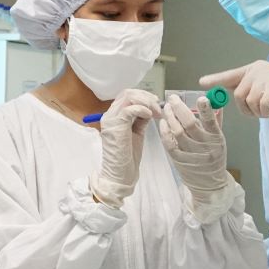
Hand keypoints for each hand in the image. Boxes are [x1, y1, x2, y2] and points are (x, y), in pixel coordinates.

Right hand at [89, 89, 162, 207]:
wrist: (120, 175)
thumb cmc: (128, 158)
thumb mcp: (137, 133)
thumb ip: (140, 120)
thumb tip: (150, 109)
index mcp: (114, 116)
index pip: (127, 96)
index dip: (143, 96)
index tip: (156, 103)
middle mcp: (109, 115)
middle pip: (128, 93)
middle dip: (146, 97)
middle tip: (158, 107)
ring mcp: (110, 119)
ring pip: (128, 97)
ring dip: (146, 102)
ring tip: (156, 113)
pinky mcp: (115, 125)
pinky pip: (129, 109)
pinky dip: (142, 109)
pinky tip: (150, 116)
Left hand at [159, 94, 237, 215]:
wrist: (209, 185)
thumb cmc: (214, 158)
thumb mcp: (219, 140)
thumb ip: (215, 120)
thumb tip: (213, 100)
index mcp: (216, 139)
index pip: (212, 122)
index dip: (206, 109)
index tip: (201, 98)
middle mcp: (205, 146)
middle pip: (190, 124)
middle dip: (179, 108)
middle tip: (173, 98)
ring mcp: (191, 154)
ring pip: (178, 132)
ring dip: (170, 117)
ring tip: (166, 107)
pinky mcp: (179, 161)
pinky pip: (169, 143)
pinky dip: (165, 132)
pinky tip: (163, 123)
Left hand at [202, 61, 268, 128]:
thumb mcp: (265, 89)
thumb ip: (248, 90)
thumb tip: (227, 95)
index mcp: (254, 68)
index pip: (231, 74)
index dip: (216, 79)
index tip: (202, 83)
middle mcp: (259, 69)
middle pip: (238, 95)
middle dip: (246, 110)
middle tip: (260, 113)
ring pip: (249, 102)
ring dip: (258, 113)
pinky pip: (261, 105)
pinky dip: (266, 113)